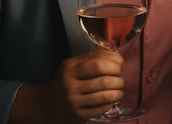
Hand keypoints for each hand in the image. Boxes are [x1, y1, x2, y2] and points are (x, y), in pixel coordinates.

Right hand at [10, 49, 124, 123]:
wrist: (50, 104)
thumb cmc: (67, 81)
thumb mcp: (73, 66)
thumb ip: (92, 59)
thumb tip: (117, 58)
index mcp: (70, 67)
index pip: (97, 60)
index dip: (114, 60)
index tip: (121, 63)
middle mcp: (69, 83)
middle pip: (102, 78)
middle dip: (118, 76)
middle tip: (120, 77)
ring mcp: (74, 100)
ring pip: (104, 94)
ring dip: (118, 90)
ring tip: (119, 88)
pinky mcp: (79, 114)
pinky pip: (101, 107)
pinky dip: (112, 102)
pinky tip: (113, 98)